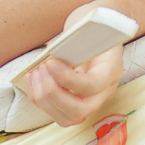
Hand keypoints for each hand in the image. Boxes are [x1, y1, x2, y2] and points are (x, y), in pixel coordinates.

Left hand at [16, 0, 129, 127]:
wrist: (100, 30)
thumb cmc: (93, 27)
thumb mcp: (86, 27)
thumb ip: (72, 41)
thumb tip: (51, 53)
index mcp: (112, 69)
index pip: (93, 86)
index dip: (67, 78)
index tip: (49, 62)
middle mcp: (105, 91)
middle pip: (80, 110)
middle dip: (53, 94)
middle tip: (40, 71)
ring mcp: (92, 101)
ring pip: (68, 117)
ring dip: (44, 99)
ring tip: (34, 74)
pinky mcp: (76, 104)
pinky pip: (57, 113)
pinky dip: (39, 99)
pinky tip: (31, 80)